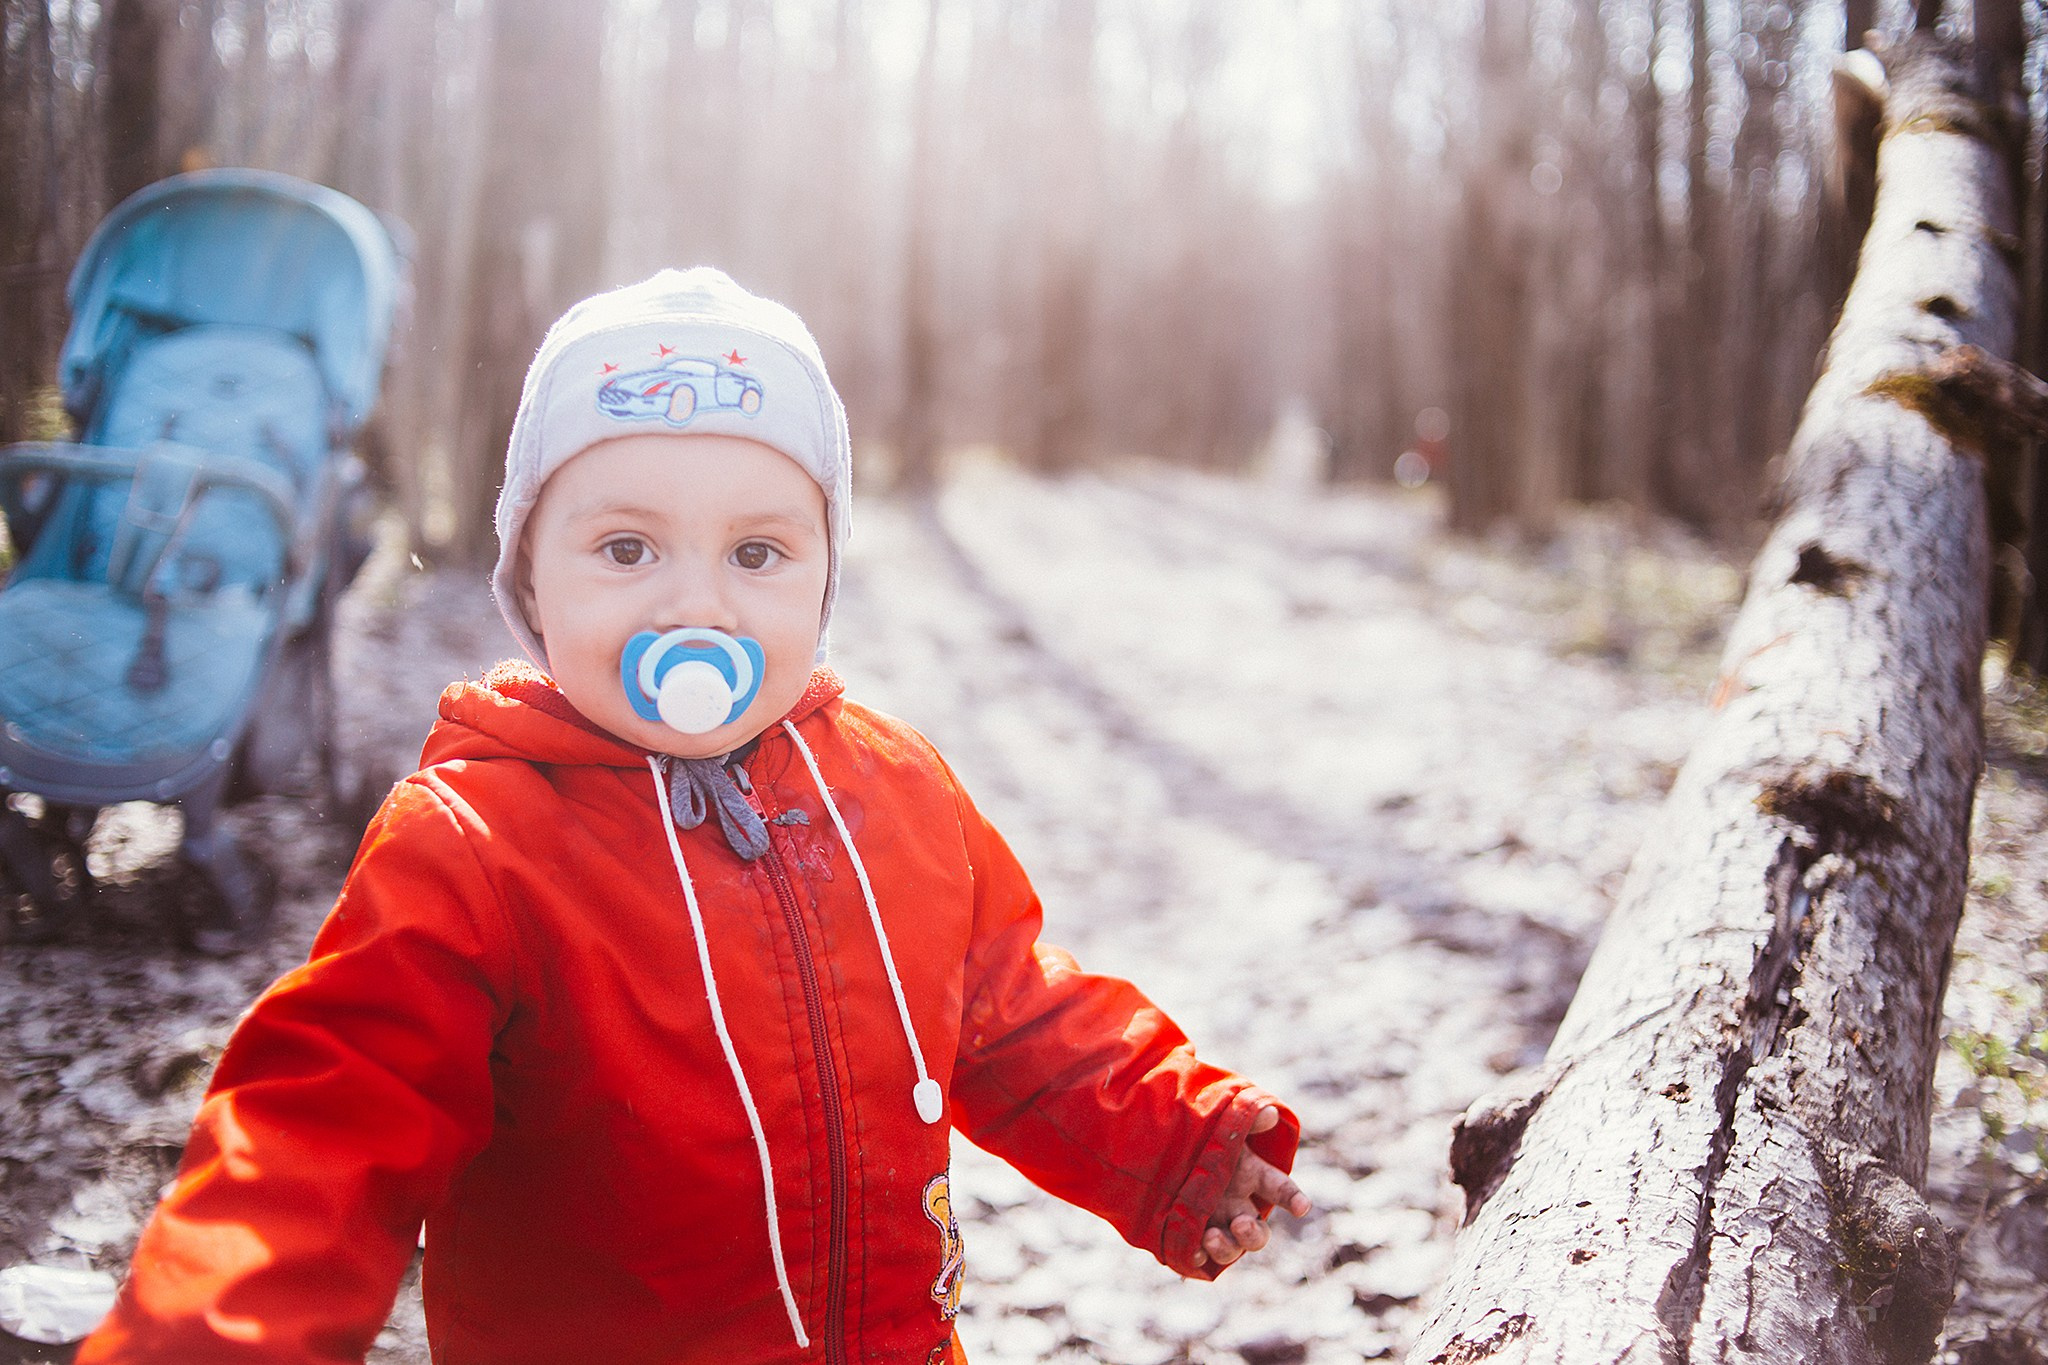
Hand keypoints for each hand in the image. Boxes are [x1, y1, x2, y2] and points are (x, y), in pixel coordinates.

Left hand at [1194, 1106, 1310, 1268]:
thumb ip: (1246, 1120)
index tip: (1301, 1207)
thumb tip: (1269, 1113)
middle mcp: (1237, 1205)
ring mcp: (1215, 1222)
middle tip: (1240, 1223)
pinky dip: (1198, 1257)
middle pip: (1257, 1232)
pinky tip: (1193, 1251)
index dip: (1293, 1198)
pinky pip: (1199, 1255)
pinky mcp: (1191, 1234)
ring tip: (1211, 1236)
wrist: (1157, 1145)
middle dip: (1253, 1234)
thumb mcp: (1221, 1123)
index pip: (1280, 1189)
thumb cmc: (1198, 1133)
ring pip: (1231, 1248)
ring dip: (1226, 1248)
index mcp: (1252, 1175)